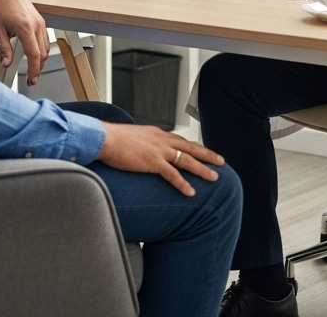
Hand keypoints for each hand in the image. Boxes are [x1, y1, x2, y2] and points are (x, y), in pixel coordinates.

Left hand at [0, 0, 49, 84]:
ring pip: (46, 47)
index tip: (32, 79)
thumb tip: (7, 62)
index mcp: (26, 27)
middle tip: (31, 78)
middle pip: (43, 53)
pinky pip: (45, 39)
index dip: (34, 70)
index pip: (34, 54)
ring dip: (41, 59)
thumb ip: (4, 48)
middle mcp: (36, 25)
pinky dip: (41, 50)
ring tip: (32, 68)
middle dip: (38, 68)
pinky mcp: (40, 21)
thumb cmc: (1, 6)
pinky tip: (33, 54)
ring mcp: (40, 22)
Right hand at [98, 123, 223, 196]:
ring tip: (215, 178)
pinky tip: (191, 192)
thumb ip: (143, 144)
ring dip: (202, 169)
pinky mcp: (152, 162)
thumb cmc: (114, 140)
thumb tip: (144, 152)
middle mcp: (162, 140)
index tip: (204, 152)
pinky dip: (183, 183)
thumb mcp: (133, 138)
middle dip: (207, 155)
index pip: (181, 140)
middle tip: (221, 162)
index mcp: (157, 134)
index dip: (194, 147)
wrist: (105, 139)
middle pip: (190, 147)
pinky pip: (172, 175)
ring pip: (187, 160)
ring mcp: (159, 151)